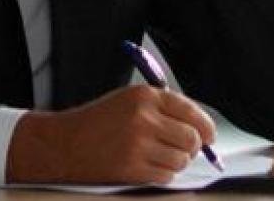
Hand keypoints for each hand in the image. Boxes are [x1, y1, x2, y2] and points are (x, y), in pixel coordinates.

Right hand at [6, 85, 216, 184]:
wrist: (64, 144)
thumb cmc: (96, 123)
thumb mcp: (128, 101)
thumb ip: (162, 109)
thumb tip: (198, 127)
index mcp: (144, 96)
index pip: (191, 111)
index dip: (206, 126)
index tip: (210, 136)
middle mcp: (143, 118)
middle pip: (191, 138)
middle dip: (192, 147)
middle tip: (184, 149)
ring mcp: (138, 144)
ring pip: (181, 160)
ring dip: (176, 162)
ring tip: (158, 157)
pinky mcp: (132, 168)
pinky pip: (166, 176)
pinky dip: (163, 174)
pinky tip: (148, 166)